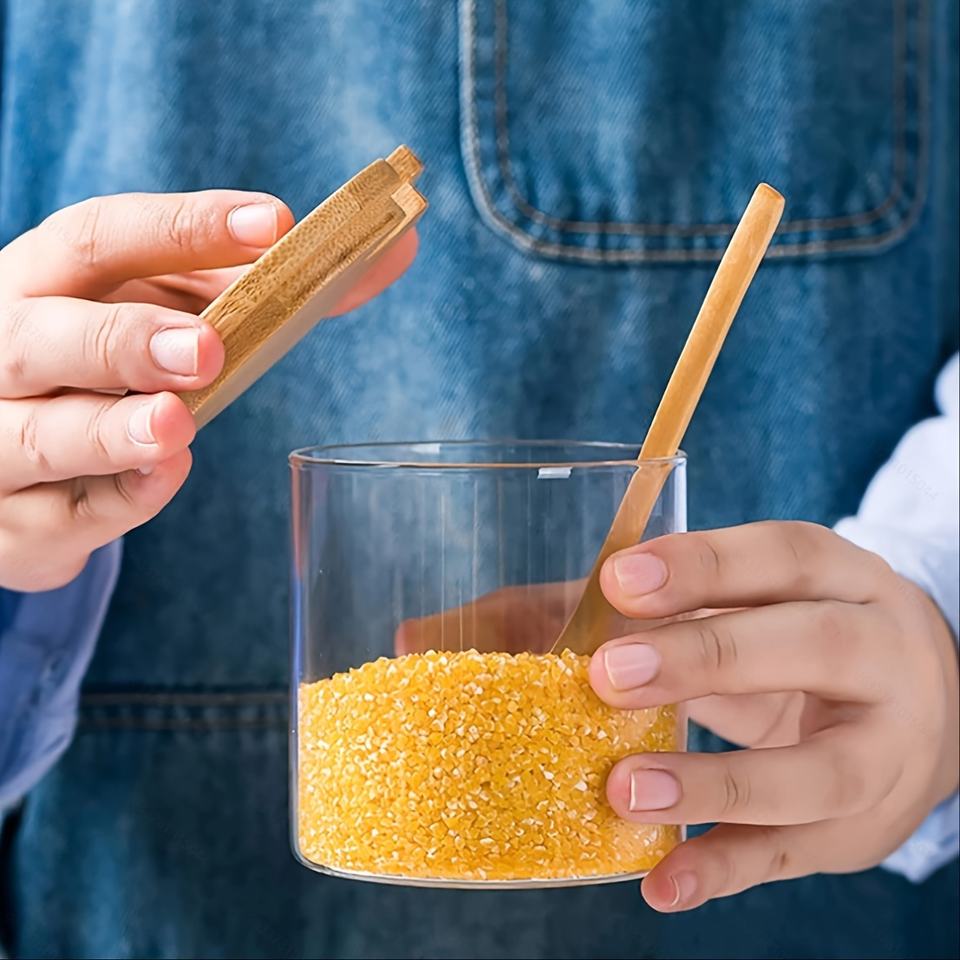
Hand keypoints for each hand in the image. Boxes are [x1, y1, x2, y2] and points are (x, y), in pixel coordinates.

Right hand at [0, 191, 416, 590]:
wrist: (18, 460)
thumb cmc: (109, 366)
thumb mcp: (172, 310)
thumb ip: (265, 286)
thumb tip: (395, 249)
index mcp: (51, 282)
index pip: (102, 237)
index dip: (184, 228)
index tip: (276, 224)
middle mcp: (9, 353)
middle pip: (50, 336)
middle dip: (128, 339)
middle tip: (208, 350)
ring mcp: (1, 441)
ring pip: (43, 434)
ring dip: (112, 430)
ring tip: (174, 423)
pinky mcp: (19, 521)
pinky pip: (68, 514)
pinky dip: (120, 499)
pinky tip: (165, 476)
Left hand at [590, 521, 958, 910]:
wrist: (928, 711)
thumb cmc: (807, 638)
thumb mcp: (772, 600)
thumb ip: (691, 602)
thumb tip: (568, 609)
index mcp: (849, 584)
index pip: (786, 557)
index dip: (703, 566)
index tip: (618, 580)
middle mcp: (884, 659)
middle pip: (813, 647)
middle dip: (707, 657)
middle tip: (609, 673)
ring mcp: (885, 752)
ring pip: (818, 771)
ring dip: (716, 783)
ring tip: (624, 789)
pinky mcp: (859, 829)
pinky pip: (795, 854)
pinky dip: (725, 869)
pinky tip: (662, 882)